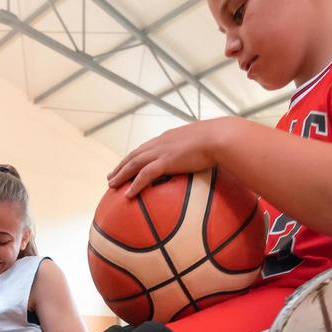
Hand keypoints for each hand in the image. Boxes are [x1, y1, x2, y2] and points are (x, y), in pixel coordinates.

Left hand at [107, 118, 227, 197]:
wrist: (220, 137)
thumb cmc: (218, 140)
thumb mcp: (203, 142)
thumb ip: (196, 149)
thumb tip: (202, 158)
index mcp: (168, 138)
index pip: (146, 148)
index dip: (134, 157)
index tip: (126, 164)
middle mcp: (160, 143)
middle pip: (134, 155)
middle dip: (121, 166)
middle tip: (111, 176)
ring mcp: (161, 152)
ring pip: (134, 164)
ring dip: (121, 174)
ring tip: (111, 185)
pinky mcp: (165, 161)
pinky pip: (144, 175)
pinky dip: (134, 185)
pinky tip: (127, 194)